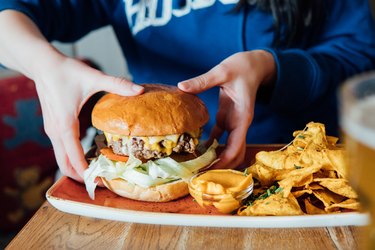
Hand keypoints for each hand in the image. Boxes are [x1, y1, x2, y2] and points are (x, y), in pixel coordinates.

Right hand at [33, 55, 143, 181]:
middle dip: (80, 177)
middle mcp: (55, 132)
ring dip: (76, 169)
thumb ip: (117, 84)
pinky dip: (71, 159)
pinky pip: (61, 150)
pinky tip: (87, 158)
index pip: (74, 157)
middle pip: (64, 164)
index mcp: (65, 125)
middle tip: (101, 183)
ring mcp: (52, 131)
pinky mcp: (53, 127)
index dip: (87, 173)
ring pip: (61, 158)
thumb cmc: (65, 71)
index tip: (100, 183)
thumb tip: (139, 89)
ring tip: (96, 174)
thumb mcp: (93, 77)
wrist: (42, 64)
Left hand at [178, 50, 275, 168]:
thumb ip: (203, 81)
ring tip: (198, 167)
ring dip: (217, 159)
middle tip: (200, 175)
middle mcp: (240, 123)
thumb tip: (181, 86)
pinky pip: (220, 138)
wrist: (253, 64)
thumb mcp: (222, 72)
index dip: (224, 161)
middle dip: (221, 166)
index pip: (237, 146)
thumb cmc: (241, 67)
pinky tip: (196, 151)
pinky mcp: (227, 119)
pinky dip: (211, 146)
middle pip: (235, 153)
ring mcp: (234, 123)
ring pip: (229, 148)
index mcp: (242, 116)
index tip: (209, 170)